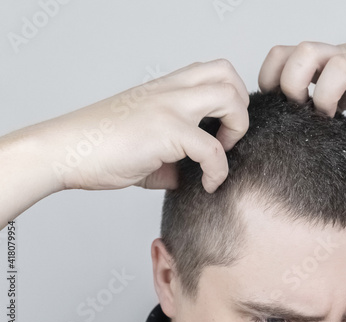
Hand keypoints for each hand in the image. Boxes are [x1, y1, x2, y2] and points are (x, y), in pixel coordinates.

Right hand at [30, 59, 248, 192]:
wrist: (63, 151)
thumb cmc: (98, 147)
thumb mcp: (144, 145)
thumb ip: (174, 155)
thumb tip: (192, 176)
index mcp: (165, 88)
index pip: (213, 72)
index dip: (230, 98)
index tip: (222, 130)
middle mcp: (170, 91)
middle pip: (228, 73)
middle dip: (241, 106)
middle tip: (229, 135)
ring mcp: (168, 107)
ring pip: (228, 97)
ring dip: (237, 128)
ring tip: (222, 154)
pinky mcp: (165, 131)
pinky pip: (212, 148)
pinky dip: (219, 170)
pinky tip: (208, 184)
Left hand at [258, 36, 345, 142]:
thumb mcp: (330, 80)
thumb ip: (308, 91)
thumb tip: (277, 122)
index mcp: (320, 57)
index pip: (280, 54)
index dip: (269, 79)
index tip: (277, 104)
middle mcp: (340, 56)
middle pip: (303, 52)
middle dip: (294, 85)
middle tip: (302, 109)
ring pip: (338, 67)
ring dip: (326, 99)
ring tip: (330, 120)